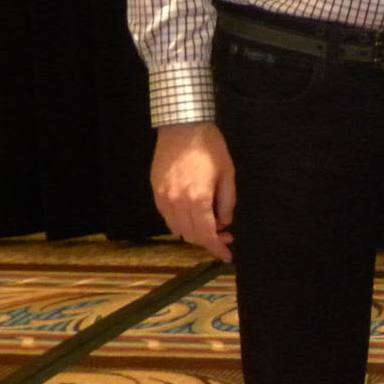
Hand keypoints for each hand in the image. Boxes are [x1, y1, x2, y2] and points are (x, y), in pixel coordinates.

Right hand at [151, 122, 235, 260]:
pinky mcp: (156, 192)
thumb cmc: (210, 147)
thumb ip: (226, 202)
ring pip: (177, 229)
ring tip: (211, 225)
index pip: (206, 234)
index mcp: (197, 199)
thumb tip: (224, 222)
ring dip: (194, 233)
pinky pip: (167, 217)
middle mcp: (176, 203)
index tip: (227, 256)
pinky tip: (194, 215)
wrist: (182, 127)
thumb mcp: (227, 173)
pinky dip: (181, 222)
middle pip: (191, 235)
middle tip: (226, 236)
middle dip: (209, 241)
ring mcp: (163, 198)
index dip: (217, 248)